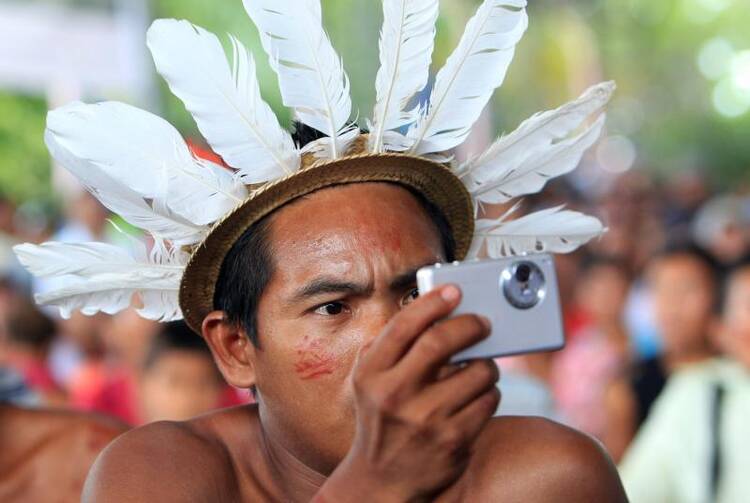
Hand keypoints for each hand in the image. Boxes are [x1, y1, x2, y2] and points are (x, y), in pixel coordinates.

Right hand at [315, 285, 499, 501]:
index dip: (433, 302)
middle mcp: (396, 395)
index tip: (454, 291)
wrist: (382, 480)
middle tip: (483, 323)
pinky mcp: (455, 440)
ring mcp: (426, 419)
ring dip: (486, 363)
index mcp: (372, 374)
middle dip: (470, 325)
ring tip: (480, 365)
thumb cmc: (380, 419)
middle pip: (442, 341)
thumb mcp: (369, 381)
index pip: (405, 326)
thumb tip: (434, 312)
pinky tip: (478, 394)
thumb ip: (392, 347)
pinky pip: (489, 399)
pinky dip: (489, 391)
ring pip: (476, 370)